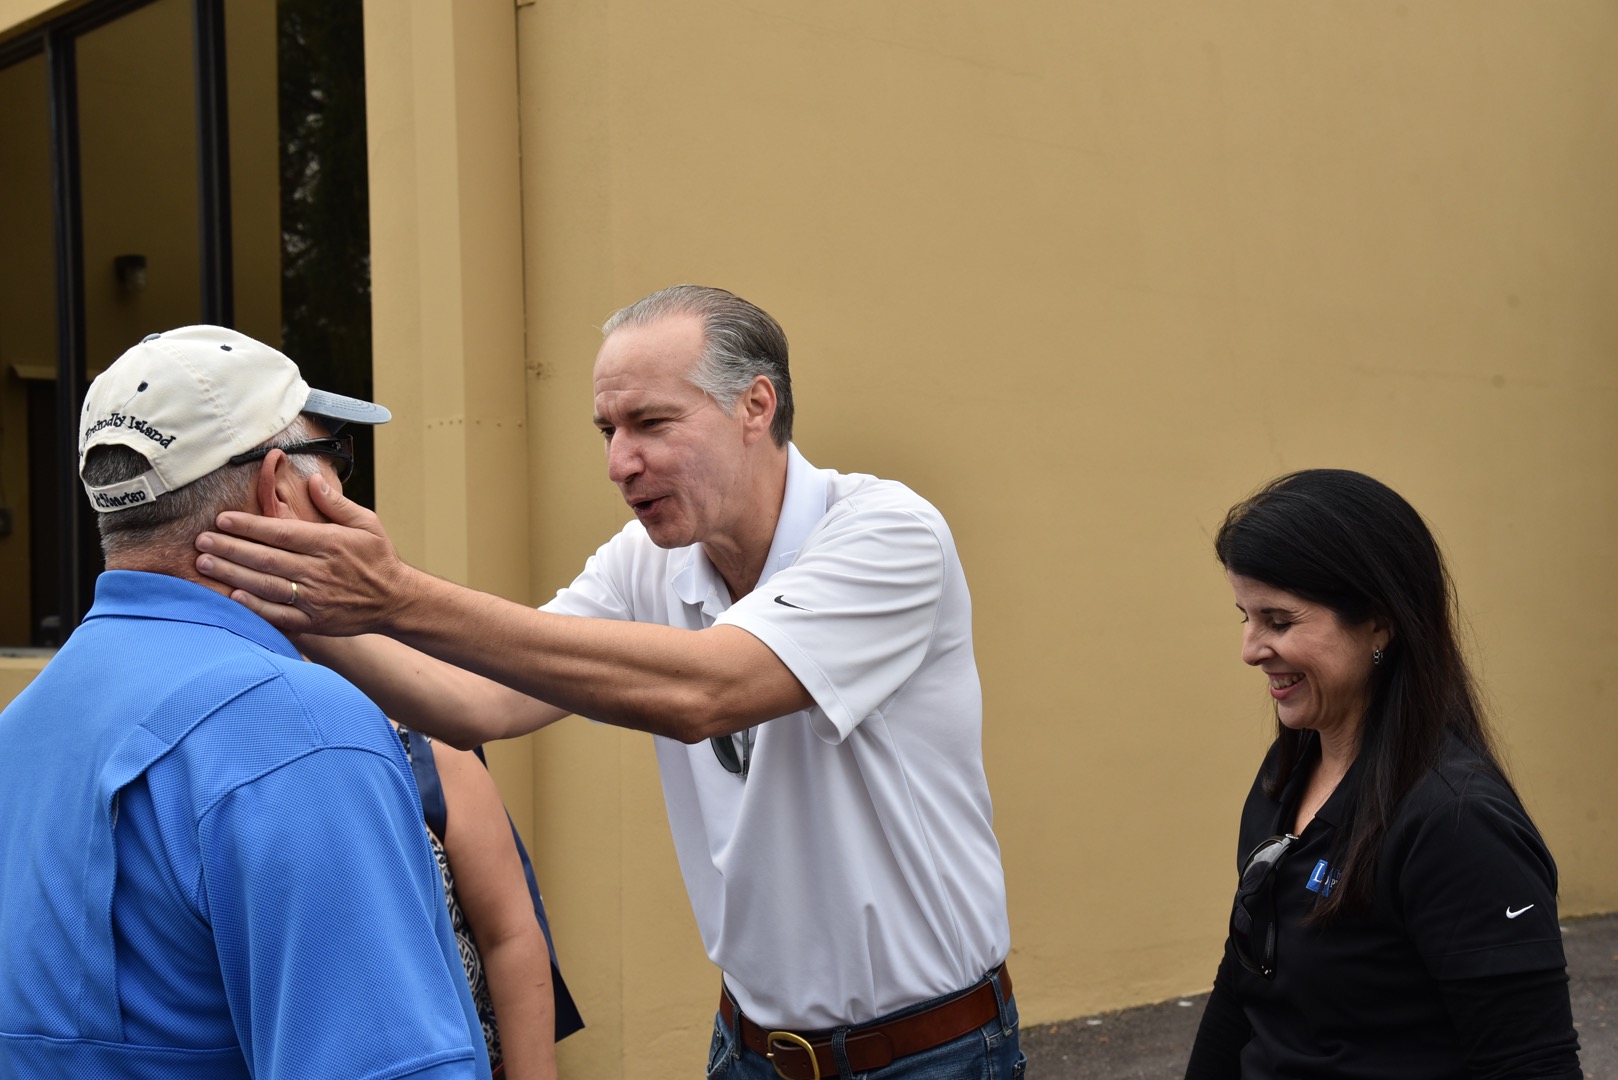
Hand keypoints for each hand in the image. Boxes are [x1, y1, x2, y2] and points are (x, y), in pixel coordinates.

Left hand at [195, 476, 410, 635]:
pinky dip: (256, 606)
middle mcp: (320, 571)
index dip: (249, 526)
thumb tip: (312, 480)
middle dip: (230, 548)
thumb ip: (336, 503)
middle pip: (266, 558)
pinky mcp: (314, 620)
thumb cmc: (379, 559)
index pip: (281, 533)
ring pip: (266, 585)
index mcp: (330, 543)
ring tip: (206, 564)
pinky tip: (234, 596)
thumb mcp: (366, 523)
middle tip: (201, 541)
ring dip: (233, 574)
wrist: (397, 600)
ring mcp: (316, 598)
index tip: (222, 519)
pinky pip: (280, 614)